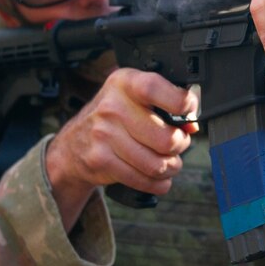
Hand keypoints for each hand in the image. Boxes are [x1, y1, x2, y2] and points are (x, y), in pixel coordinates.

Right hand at [46, 68, 198, 228]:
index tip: (189, 110)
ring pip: (157, 164)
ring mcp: (104, 135)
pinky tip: (159, 177)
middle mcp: (112, 107)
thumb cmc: (113, 117)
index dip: (180, 102)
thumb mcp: (133, 97)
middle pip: (165, 138)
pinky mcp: (101, 160)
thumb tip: (192, 126)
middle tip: (178, 143)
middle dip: (181, 145)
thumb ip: (164, 104)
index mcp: (124, 83)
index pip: (154, 88)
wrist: (72, 144)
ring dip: (171, 167)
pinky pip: (143, 179)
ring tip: (170, 162)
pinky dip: (158, 183)